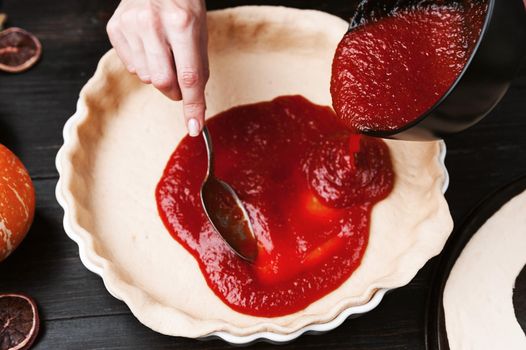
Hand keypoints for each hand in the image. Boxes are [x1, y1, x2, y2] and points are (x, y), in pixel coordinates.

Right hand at [107, 0, 208, 136]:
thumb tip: (195, 106)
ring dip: (158, 74)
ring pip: (146, 77)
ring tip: (162, 50)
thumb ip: (198, 69)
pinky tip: (147, 44)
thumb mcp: (200, 31)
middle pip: (163, 82)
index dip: (193, 106)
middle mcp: (152, 23)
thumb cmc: (182, 3)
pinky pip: (131, 67)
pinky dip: (142, 64)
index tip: (195, 127)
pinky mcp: (114, 28)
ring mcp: (130, 25)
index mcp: (182, 23)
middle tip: (179, 79)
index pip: (189, 76)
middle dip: (174, 91)